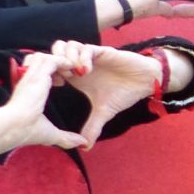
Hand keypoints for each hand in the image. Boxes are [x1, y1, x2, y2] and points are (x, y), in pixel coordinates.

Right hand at [0, 52, 86, 158]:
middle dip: (56, 64)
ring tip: (71, 71)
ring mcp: (31, 76)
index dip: (51, 74)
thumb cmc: (26, 131)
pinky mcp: (37, 75)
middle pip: (40, 61)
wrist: (12, 128)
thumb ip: (66, 137)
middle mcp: (28, 81)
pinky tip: (72, 70)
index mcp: (28, 91)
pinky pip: (52, 59)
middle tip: (69, 74)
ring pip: (45, 57)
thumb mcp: (50, 133)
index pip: (39, 74)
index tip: (62, 83)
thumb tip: (82, 143)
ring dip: (60, 60)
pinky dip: (63, 61)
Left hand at [48, 40, 162, 146]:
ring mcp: (91, 56)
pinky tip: (86, 71)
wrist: (145, 82)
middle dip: (54, 62)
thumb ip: (92, 127)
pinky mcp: (103, 51)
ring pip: (68, 45)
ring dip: (67, 59)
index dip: (49, 72)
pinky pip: (86, 48)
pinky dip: (82, 58)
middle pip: (56, 50)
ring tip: (73, 74)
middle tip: (61, 78)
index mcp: (77, 76)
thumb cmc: (124, 93)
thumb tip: (85, 148)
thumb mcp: (104, 112)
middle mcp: (81, 63)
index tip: (54, 86)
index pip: (54, 65)